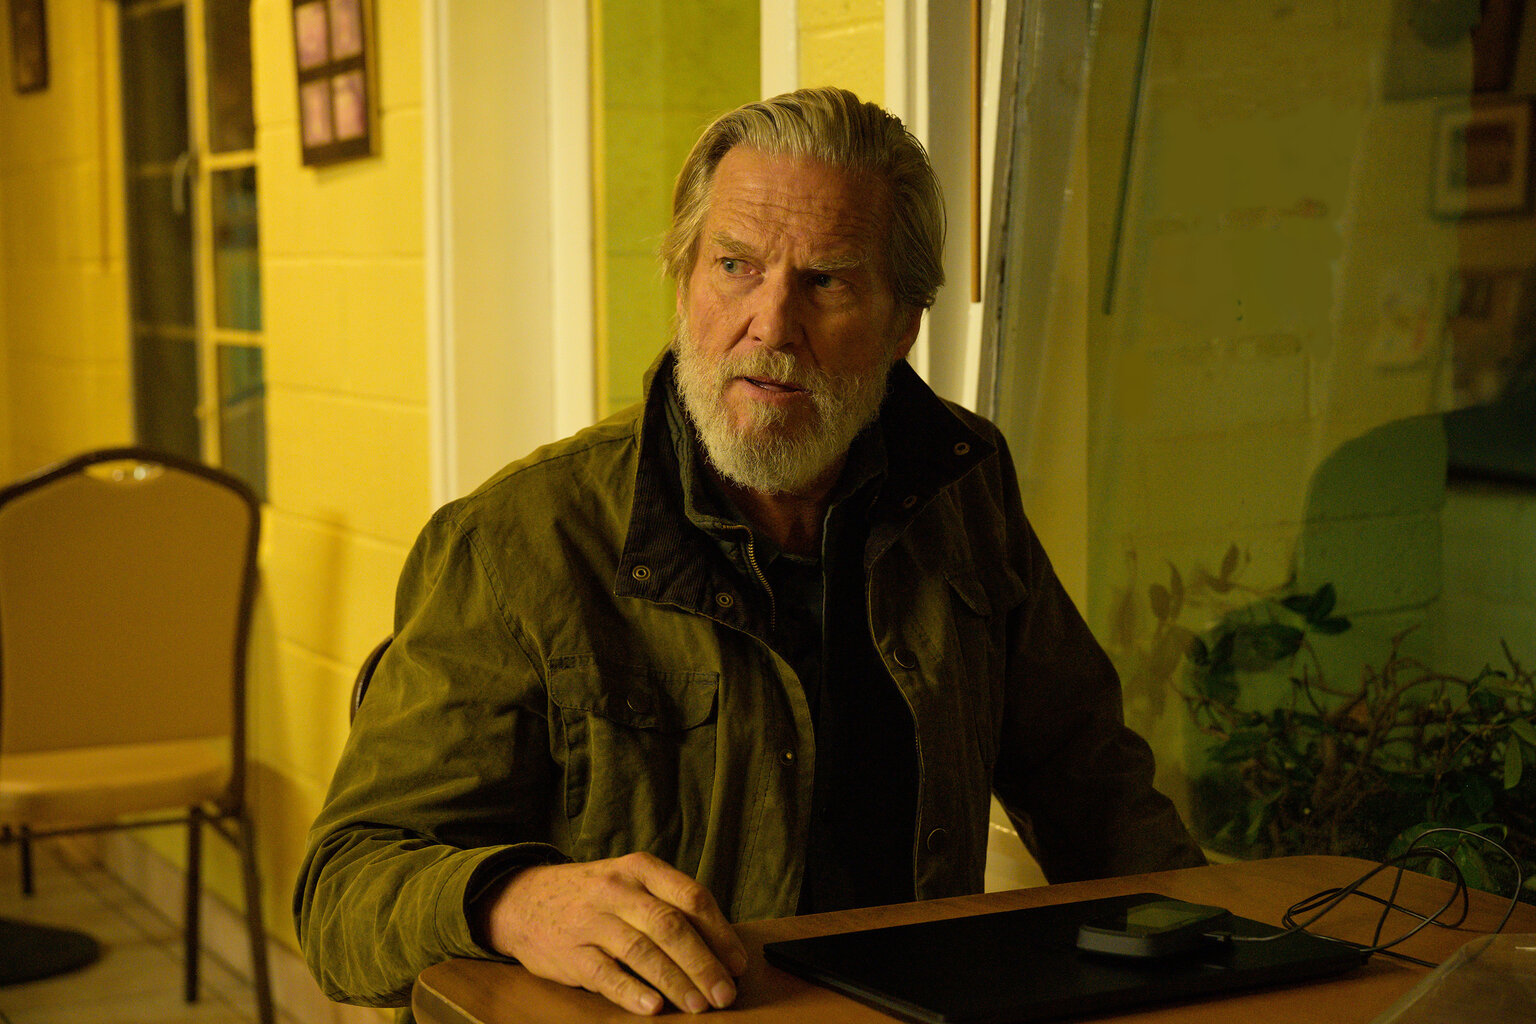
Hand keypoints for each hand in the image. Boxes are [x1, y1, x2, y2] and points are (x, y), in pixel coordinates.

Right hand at [476, 852, 748, 1014]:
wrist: (523, 900)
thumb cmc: (592, 896)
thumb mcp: (629, 882)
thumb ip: (668, 904)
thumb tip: (719, 947)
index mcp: (640, 868)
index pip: (691, 897)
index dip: (720, 933)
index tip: (737, 964)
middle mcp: (617, 890)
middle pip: (671, 926)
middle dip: (704, 964)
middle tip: (725, 993)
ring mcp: (592, 920)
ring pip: (642, 950)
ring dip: (676, 981)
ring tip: (698, 1006)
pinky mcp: (570, 952)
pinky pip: (605, 974)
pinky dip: (632, 991)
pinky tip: (653, 1007)